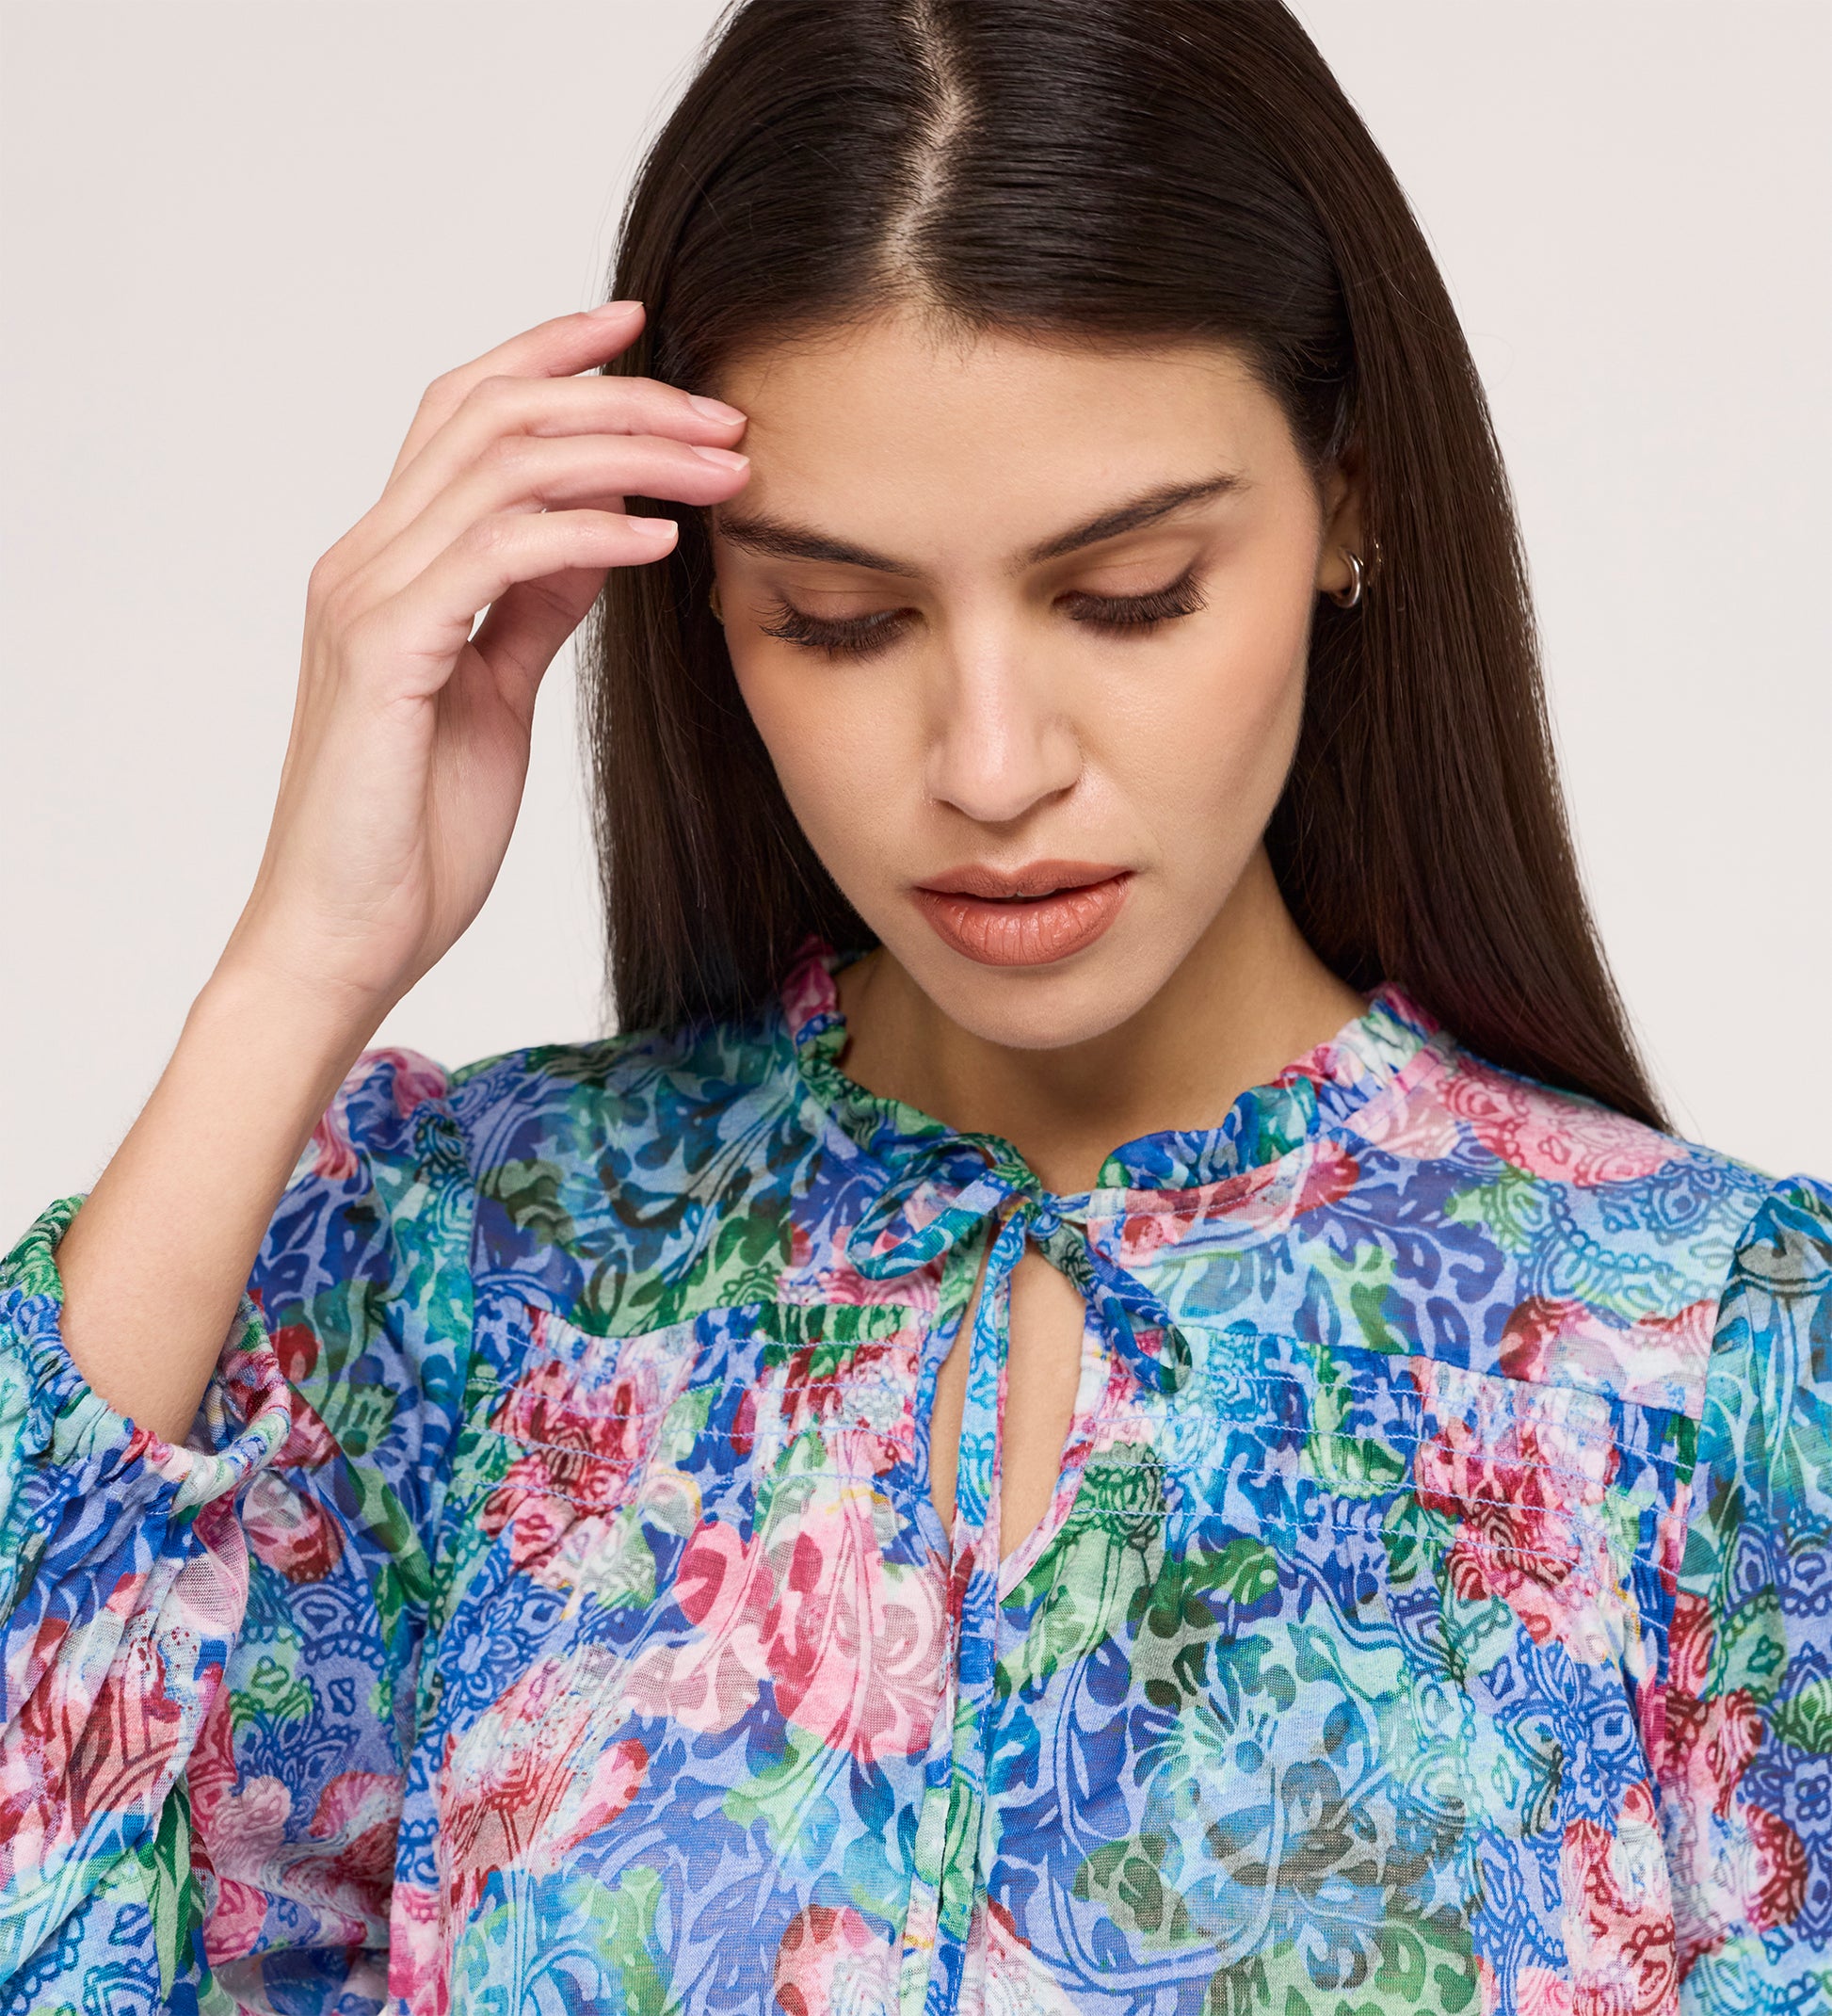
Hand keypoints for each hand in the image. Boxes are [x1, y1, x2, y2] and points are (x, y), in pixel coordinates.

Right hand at [214, 301, 749, 1027]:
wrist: (342, 937)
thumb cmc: (413, 833)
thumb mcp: (493, 696)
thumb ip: (528, 608)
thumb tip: (597, 535)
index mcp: (388, 565)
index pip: (463, 413)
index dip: (550, 355)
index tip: (644, 330)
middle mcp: (366, 562)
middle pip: (492, 415)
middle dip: (621, 400)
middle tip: (725, 421)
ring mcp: (368, 602)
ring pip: (501, 466)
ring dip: (628, 455)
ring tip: (721, 475)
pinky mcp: (385, 655)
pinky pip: (498, 555)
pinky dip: (588, 535)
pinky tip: (661, 545)